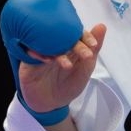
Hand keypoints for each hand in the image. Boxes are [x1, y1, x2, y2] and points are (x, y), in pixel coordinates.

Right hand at [0, 0, 99, 123]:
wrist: (52, 104)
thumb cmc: (68, 84)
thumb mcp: (85, 68)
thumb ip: (94, 49)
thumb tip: (102, 26)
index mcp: (68, 44)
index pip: (75, 32)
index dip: (85, 35)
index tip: (93, 44)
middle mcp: (53, 45)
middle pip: (61, 35)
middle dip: (73, 43)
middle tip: (84, 55)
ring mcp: (40, 51)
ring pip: (45, 41)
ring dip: (57, 49)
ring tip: (67, 64)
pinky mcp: (28, 61)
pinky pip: (30, 52)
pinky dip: (40, 54)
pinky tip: (49, 61)